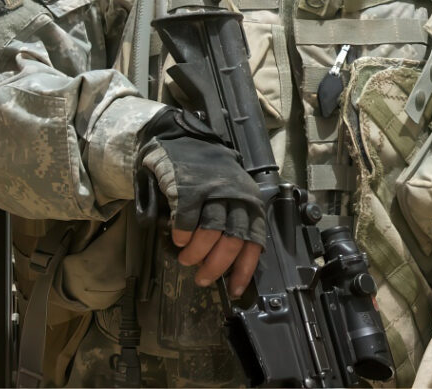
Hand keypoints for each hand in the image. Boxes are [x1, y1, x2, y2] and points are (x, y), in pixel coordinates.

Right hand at [138, 108, 267, 296]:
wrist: (185, 141)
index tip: (234, 290)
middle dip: (216, 266)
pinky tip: (177, 238)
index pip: (254, 242)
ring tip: (186, 259)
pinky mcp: (189, 188)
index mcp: (250, 202)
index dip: (244, 269)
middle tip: (202, 277)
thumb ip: (234, 222)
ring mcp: (213, 192)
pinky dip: (181, 235)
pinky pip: (186, 221)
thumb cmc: (210, 176)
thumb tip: (229, 262)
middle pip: (231, 241)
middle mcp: (236, 197)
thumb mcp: (232, 196)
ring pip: (210, 234)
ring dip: (196, 253)